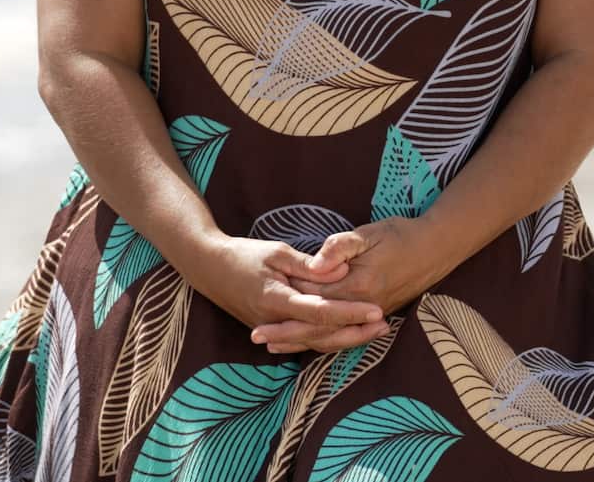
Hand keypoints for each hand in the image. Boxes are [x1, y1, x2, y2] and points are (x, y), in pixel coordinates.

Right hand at [195, 233, 390, 354]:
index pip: (321, 312)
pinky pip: (304, 340)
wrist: (209, 269)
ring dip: (345, 338)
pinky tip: (346, 336)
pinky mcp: (273, 329)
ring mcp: (274, 329)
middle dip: (355, 332)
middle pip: (322, 334)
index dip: (350, 312)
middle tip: (384, 326)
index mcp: (278, 300)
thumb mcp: (277, 252)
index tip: (376, 311)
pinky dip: (327, 339)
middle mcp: (277, 321)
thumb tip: (341, 271)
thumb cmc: (243, 254)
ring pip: (315, 341)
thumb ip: (309, 265)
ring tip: (373, 332)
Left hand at [251, 217, 437, 354]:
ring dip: (299, 340)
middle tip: (255, 335)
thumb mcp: (370, 233)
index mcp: (358, 285)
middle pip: (317, 325)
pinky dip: (320, 340)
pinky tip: (304, 341)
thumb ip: (340, 247)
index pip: (315, 296)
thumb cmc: (401, 235)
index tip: (260, 296)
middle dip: (285, 331)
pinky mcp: (373, 315)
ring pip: (328, 335)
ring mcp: (368, 315)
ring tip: (270, 345)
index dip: (289, 297)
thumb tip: (315, 264)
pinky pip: (341, 334)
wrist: (436, 249)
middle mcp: (361, 307)